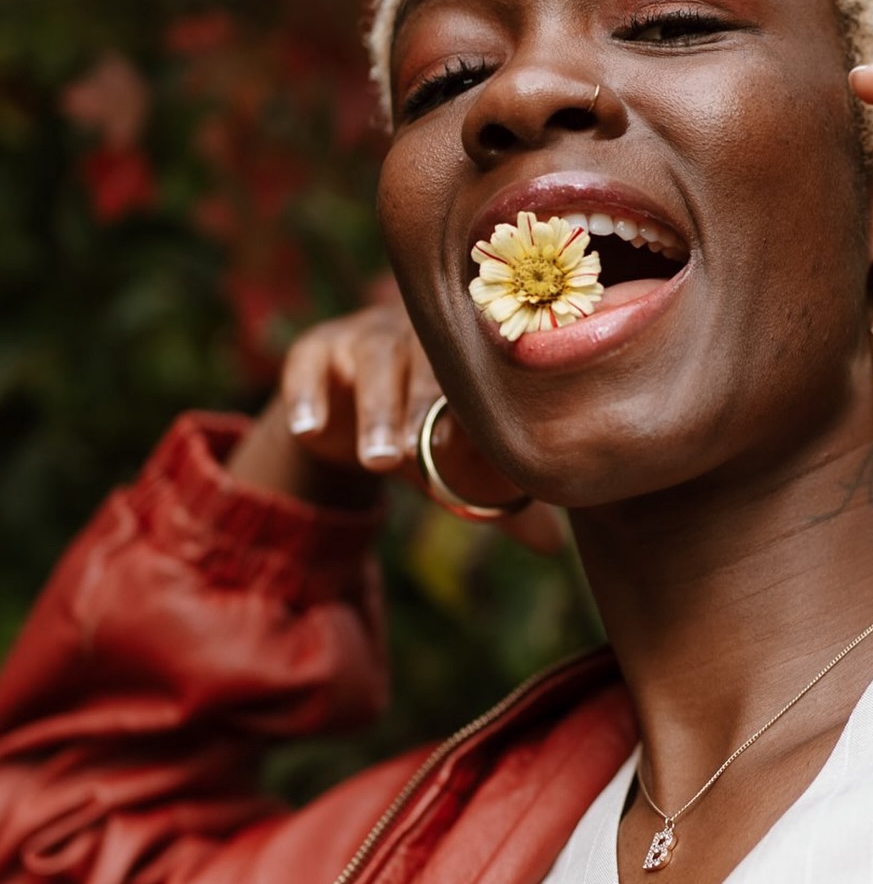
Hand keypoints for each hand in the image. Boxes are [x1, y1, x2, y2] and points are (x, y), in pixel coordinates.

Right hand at [228, 301, 564, 553]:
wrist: (344, 410)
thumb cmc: (417, 431)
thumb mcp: (452, 464)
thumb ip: (496, 498)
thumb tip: (553, 546)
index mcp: (465, 357)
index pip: (478, 372)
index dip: (478, 405)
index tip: (476, 447)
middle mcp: (419, 336)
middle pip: (427, 361)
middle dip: (424, 407)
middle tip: (421, 455)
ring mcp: (366, 336)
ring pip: (374, 363)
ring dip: (377, 412)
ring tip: (379, 461)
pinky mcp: (316, 349)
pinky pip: (308, 365)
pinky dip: (307, 396)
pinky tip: (309, 431)